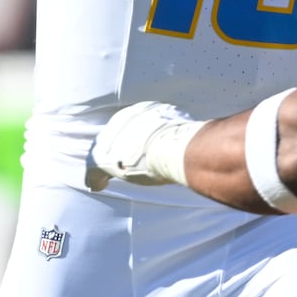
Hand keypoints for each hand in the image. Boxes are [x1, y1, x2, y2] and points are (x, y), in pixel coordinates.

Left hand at [85, 101, 203, 190]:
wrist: (176, 147)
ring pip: (101, 151)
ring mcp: (112, 138)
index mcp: (143, 110)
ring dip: (102, 165)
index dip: (130, 137)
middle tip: (116, 162)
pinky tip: (97, 186)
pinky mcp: (104, 157)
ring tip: (101, 178)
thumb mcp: (185, 132)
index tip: (133, 148)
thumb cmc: (186, 143)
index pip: (131, 124)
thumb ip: (182, 134)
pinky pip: (94, 169)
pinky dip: (95, 178)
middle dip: (114, 149)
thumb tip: (202, 140)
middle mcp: (124, 119)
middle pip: (113, 136)